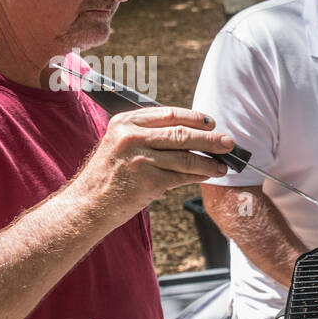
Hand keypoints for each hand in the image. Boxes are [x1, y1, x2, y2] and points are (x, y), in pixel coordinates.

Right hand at [71, 107, 232, 220]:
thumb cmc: (110, 173)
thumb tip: (194, 133)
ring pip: (186, 158)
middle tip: (229, 143)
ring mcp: (140, 159)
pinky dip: (198, 176)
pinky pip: (182, 177)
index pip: (169, 114)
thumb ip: (150, 134)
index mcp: (126, 122)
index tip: (212, 123)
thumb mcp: (122, 143)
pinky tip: (207, 176)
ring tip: (223, 166)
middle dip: (210, 140)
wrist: (89, 203)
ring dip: (209, 162)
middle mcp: (132, 137)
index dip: (195, 118)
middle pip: (182, 134)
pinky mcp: (148, 181)